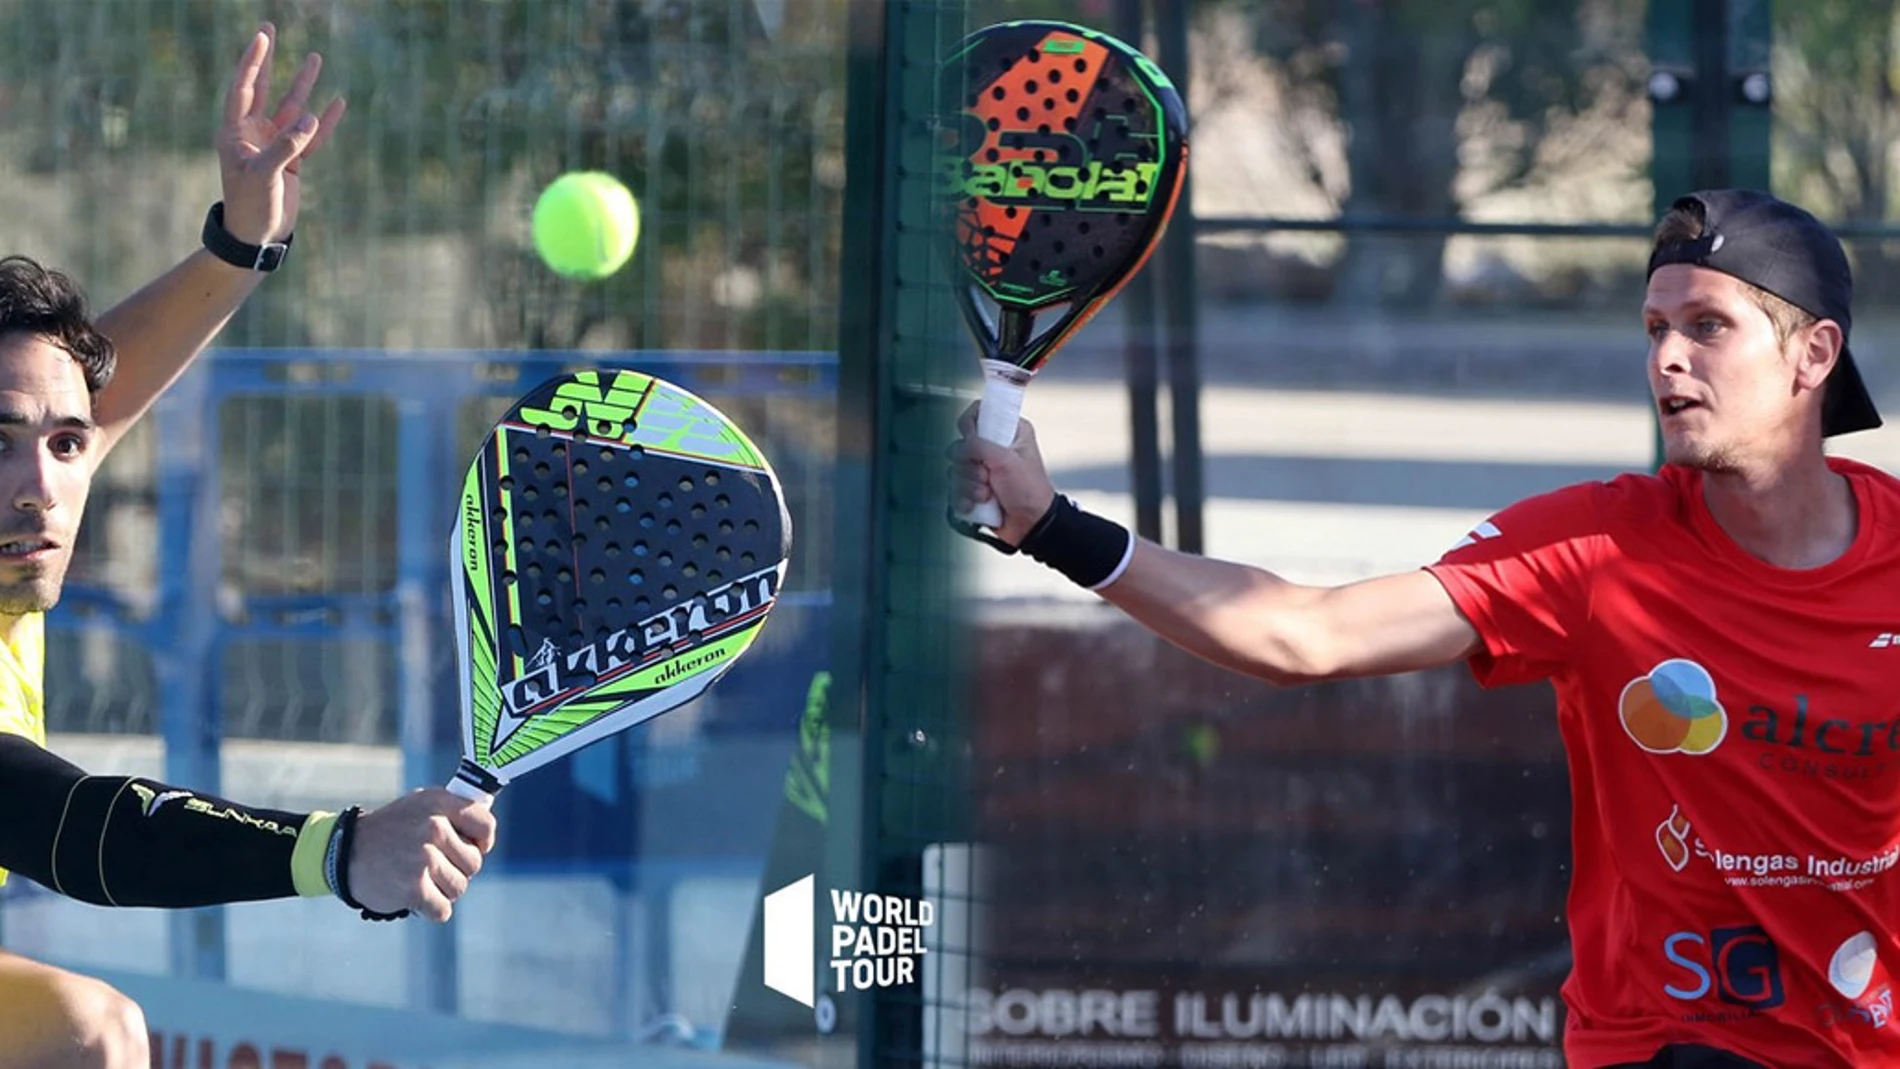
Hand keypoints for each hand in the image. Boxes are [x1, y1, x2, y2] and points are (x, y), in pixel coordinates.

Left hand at [217, 23, 346, 245]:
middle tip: (269, 29)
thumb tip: (311, 118)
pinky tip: (337, 103)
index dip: (252, 61)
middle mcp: (252, 133)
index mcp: (235, 132)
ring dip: (302, 85)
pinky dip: (325, 122)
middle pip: (262, 88)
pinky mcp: (292, 161)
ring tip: (314, 58)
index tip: (262, 37)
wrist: (257, 237)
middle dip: (268, 60)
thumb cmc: (251, 205)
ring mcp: (274, 146)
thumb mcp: (265, 174)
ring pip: (291, 108)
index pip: (244, 88)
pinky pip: (312, 136)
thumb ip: (287, 145)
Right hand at [347, 788, 496, 922]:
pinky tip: (414, 896)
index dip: (482, 842)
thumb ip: (453, 814)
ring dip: (442, 890)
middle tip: (431, 865)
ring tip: (419, 878)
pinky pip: (443, 909)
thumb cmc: (391, 831)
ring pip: (460, 887)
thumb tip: (486, 834)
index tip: (471, 847)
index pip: (485, 825)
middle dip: (457, 869)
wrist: (345, 852)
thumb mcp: (421, 806)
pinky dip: (431, 909)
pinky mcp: (415, 888)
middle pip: (474, 863)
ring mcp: (424, 858)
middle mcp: (434, 827)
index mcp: (439, 802)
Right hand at [949, 400, 1057, 546]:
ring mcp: (982, 469)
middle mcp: (994, 448)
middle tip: (988, 476)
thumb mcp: (1007, 461)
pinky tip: (977, 506)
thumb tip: (959, 447)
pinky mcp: (973, 489)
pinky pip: (954, 489)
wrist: (1031, 525)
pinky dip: (963, 499)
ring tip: (987, 495)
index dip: (970, 425)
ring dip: (969, 486)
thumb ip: (979, 446)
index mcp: (1009, 431)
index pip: (978, 412)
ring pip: (955, 469)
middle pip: (961, 445)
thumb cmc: (1030, 491)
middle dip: (970, 466)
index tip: (974, 441)